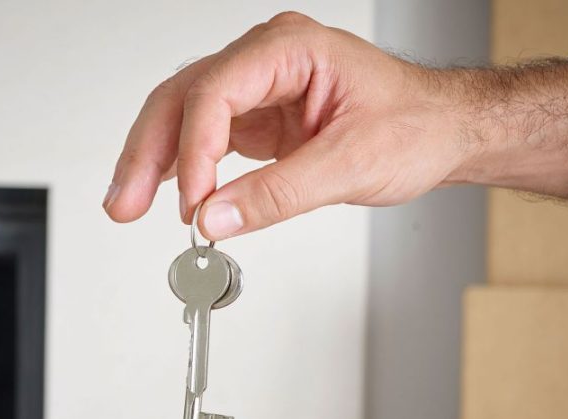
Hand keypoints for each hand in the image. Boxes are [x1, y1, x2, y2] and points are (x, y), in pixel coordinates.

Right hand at [104, 11, 567, 238]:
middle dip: (149, 152)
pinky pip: (203, 139)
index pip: (217, 91)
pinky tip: (159, 192)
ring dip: (152, 161)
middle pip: (183, 98)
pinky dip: (180, 168)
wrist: (443, 132)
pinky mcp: (257, 119)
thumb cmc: (415, 126)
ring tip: (126, 204)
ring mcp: (258, 88)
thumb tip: (215, 219)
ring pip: (183, 116)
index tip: (194, 202)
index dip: (195, 150)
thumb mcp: (351, 164)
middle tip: (124, 202)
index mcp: (290, 48)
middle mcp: (267, 61)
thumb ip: (277, 194)